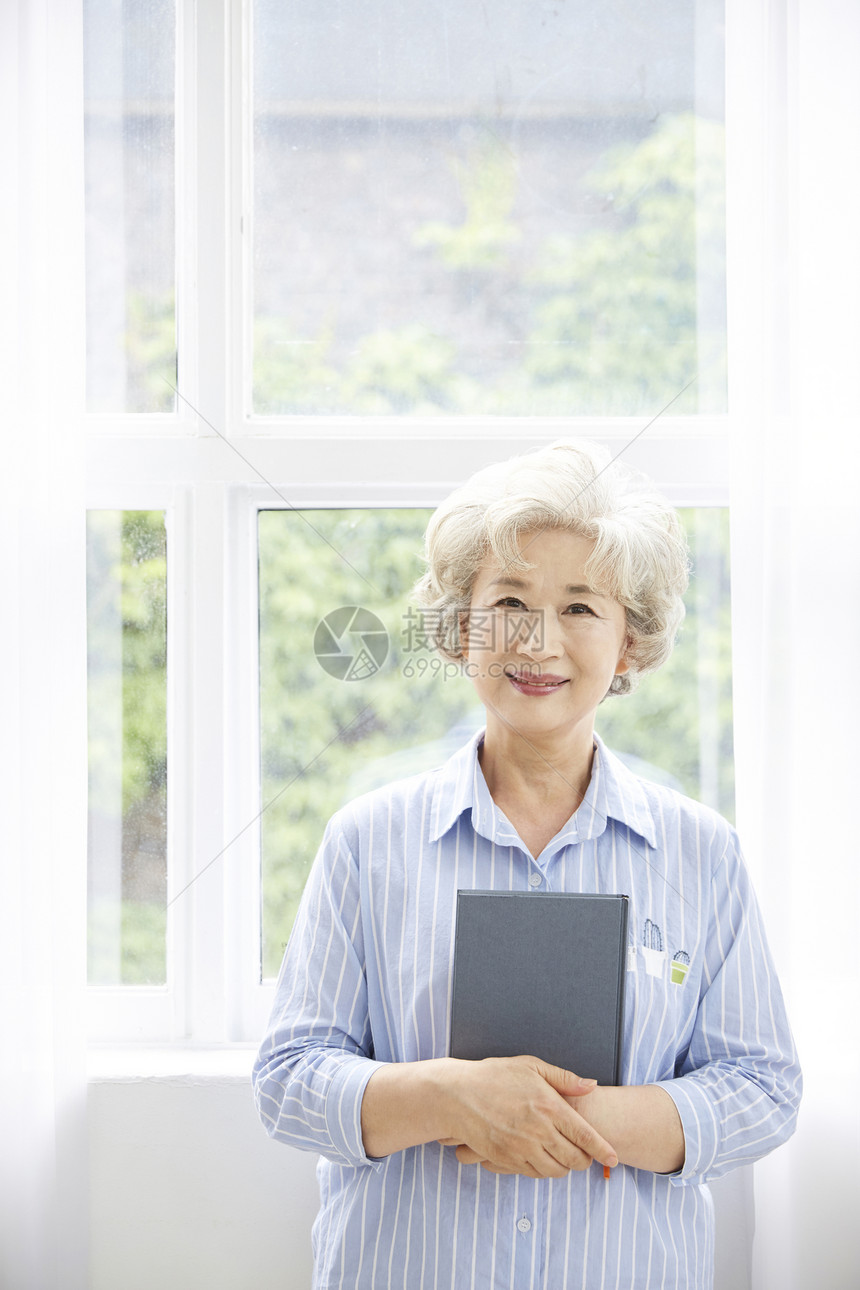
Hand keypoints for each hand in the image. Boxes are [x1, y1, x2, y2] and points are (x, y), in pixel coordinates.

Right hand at [436, 1055, 617, 1179]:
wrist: (456, 1095)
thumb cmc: (494, 1076)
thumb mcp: (530, 1066)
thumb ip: (564, 1078)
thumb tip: (591, 1086)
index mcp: (548, 1105)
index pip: (585, 1135)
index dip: (603, 1151)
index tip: (614, 1158)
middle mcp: (538, 1130)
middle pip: (574, 1158)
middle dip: (585, 1160)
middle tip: (586, 1155)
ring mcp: (521, 1147)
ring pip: (556, 1171)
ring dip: (565, 1167)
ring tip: (564, 1157)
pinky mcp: (506, 1159)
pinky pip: (534, 1174)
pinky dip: (544, 1170)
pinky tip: (543, 1158)